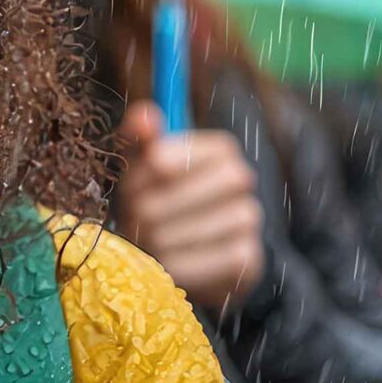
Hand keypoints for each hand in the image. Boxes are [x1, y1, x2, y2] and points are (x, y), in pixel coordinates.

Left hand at [113, 102, 265, 313]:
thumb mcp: (145, 168)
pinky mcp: (248, 257)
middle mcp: (242, 177)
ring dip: (158, 241)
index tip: (132, 187)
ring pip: (188, 230)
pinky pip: (203, 261)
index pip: (176, 154)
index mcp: (219, 148)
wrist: (193, 255)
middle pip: (181, 193)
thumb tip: (142, 115)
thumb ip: (141, 140)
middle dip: (147, 210)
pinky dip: (178, 266)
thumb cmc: (161, 201)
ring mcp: (249, 218)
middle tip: (135, 220)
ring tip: (148, 243)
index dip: (147, 174)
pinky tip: (168, 265)